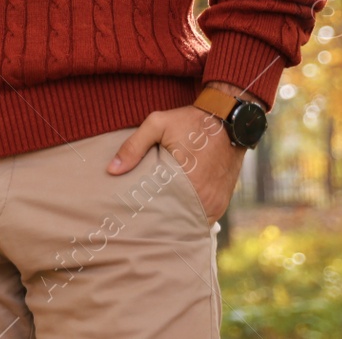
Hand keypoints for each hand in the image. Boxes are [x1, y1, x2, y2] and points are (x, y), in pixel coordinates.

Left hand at [106, 104, 244, 222]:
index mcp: (189, 182)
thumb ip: (133, 146)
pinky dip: (193, 215)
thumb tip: (111, 170)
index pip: (165, 213)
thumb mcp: (158, 124)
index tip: (136, 219)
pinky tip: (177, 212)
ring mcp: (217, 201)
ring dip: (179, 221)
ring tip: (159, 220)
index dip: (151, 219)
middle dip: (163, 223)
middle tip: (144, 222)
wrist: (229, 117)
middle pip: (180, 222)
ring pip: (194, 222)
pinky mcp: (224, 199)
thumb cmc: (191, 120)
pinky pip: (206, 216)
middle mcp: (206, 197)